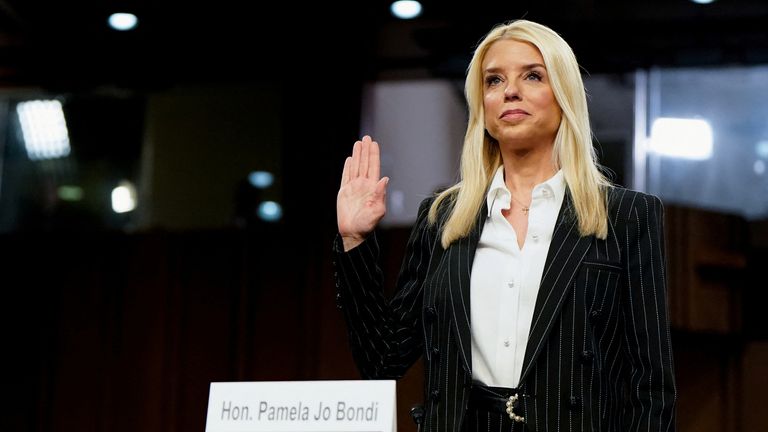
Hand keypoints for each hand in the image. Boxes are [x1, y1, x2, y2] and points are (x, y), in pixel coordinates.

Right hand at [337, 136, 388, 250]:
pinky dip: (348, 167)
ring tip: (358, 143)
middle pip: (365, 163)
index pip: (374, 167)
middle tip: (366, 137)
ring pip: (356, 167)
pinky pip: (346, 176)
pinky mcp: (344, 192)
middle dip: (366, 150)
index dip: (374, 155)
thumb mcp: (377, 210)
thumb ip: (380, 194)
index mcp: (373, 188)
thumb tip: (385, 178)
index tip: (374, 143)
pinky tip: (350, 159)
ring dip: (357, 155)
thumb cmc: (367, 225)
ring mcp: (354, 188)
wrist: (353, 233)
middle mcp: (364, 185)